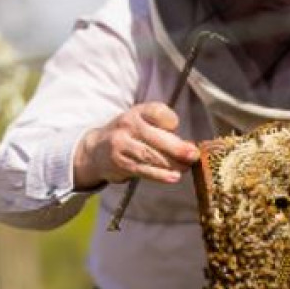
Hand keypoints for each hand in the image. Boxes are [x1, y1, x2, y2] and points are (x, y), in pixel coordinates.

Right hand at [73, 102, 199, 188]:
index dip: (170, 121)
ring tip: (186, 168)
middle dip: (178, 148)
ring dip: (172, 163)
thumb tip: (189, 148)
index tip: (176, 128)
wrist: (96, 150)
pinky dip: (160, 175)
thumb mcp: (143, 124)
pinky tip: (173, 177)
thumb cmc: (129, 136)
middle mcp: (128, 125)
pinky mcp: (120, 163)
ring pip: (151, 155)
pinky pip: (143, 170)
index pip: (157, 112)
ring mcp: (122, 144)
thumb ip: (164, 133)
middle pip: (156, 137)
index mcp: (138, 112)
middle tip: (193, 155)